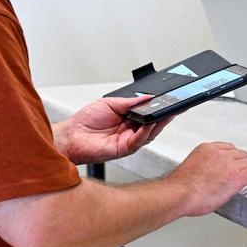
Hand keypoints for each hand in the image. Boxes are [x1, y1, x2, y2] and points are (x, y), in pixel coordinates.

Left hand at [53, 96, 171, 164]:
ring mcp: (128, 141)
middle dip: (166, 116)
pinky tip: (148, 124)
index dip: (161, 109)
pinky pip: (138, 141)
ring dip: (158, 124)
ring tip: (165, 113)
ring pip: (150, 134)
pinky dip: (145, 132)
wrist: (71, 135)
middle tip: (175, 107)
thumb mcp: (110, 104)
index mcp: (128, 120)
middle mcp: (131, 131)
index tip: (171, 101)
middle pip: (154, 125)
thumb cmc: (85, 121)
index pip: (149, 114)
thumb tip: (146, 97)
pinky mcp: (123, 149)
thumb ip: (129, 102)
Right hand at [167, 142, 246, 216]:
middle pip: (242, 155)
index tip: (241, 162)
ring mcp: (229, 164)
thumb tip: (210, 177)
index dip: (238, 157)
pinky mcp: (237, 176)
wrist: (179, 194)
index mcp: (208, 149)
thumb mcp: (192, 169)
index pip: (229, 149)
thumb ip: (205, 168)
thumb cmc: (180, 188)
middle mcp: (220, 153)